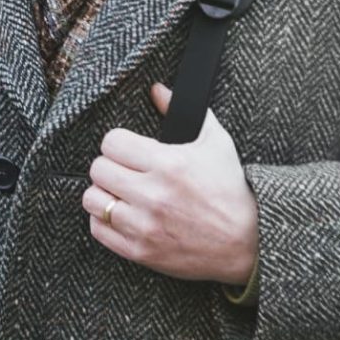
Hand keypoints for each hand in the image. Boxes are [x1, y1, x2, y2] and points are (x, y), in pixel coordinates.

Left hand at [81, 83, 259, 285]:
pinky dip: (104, 221)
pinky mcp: (140, 251)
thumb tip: (156, 89)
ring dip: (103, 193)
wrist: (247, 243)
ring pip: (93, 199)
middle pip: (98, 169)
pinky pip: (99, 229)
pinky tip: (121, 214)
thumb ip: (182, 111)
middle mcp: (153, 195)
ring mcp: (145, 225)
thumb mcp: (215, 143)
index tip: (127, 149)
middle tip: (123, 170)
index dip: (118, 143)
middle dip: (109, 166)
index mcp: (169, 164)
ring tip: (119, 192)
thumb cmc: (230, 190)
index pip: (112, 142)